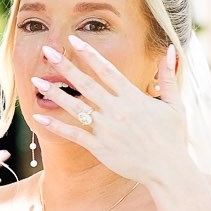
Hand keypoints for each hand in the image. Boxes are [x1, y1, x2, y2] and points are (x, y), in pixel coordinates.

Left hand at [29, 37, 191, 185]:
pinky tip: (38, 118)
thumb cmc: (172, 137)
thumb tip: (170, 50)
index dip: (89, 54)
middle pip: (86, 84)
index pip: (107, 70)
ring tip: (36, 80)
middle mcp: (117, 110)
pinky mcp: (99, 147)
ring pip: (75, 107)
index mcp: (133, 97)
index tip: (73, 40)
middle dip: (66, 67)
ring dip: (54, 93)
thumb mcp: (175, 105)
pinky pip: (73, 134)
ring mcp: (106, 129)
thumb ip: (168, 76)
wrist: (167, 170)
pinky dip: (56, 126)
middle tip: (47, 52)